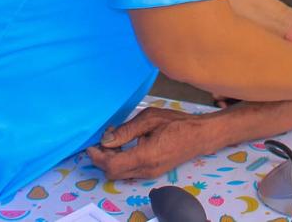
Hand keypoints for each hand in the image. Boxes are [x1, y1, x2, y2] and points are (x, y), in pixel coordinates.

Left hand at [86, 108, 215, 179]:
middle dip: (102, 158)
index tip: (91, 145)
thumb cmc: (177, 123)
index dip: (98, 156)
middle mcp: (146, 170)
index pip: (112, 165)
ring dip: (111, 160)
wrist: (200, 135)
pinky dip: (121, 160)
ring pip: (120, 173)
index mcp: (145, 156)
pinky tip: (124, 144)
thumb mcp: (149, 119)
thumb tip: (106, 140)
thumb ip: (126, 130)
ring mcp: (150, 173)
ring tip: (113, 139)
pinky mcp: (152, 172)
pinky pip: (129, 171)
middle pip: (113, 173)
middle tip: (102, 139)